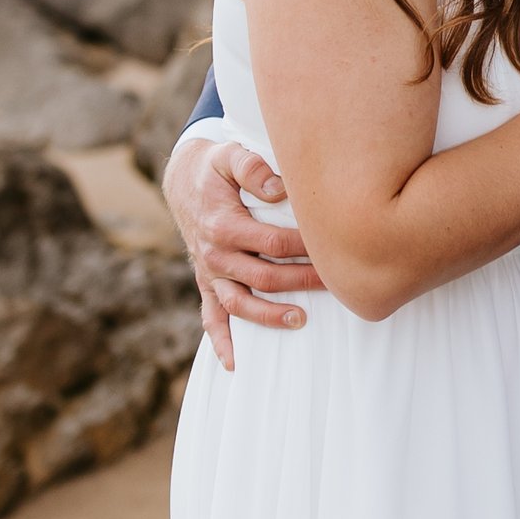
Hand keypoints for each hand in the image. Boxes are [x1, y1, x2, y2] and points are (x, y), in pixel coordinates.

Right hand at [162, 133, 324, 370]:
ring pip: (240, 304)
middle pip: (264, 277)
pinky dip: (221, 342)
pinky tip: (235, 364)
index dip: (304, 248)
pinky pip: (211, 317)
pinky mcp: (206, 282)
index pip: (272, 243)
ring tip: (301, 321)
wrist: (183, 178)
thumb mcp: (229, 155)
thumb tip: (279, 189)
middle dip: (302, 282)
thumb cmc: (214, 166)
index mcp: (223, 225)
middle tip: (336, 285)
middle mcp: (215, 254)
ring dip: (270, 316)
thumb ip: (252, 167)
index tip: (333, 249)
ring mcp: (210, 272)